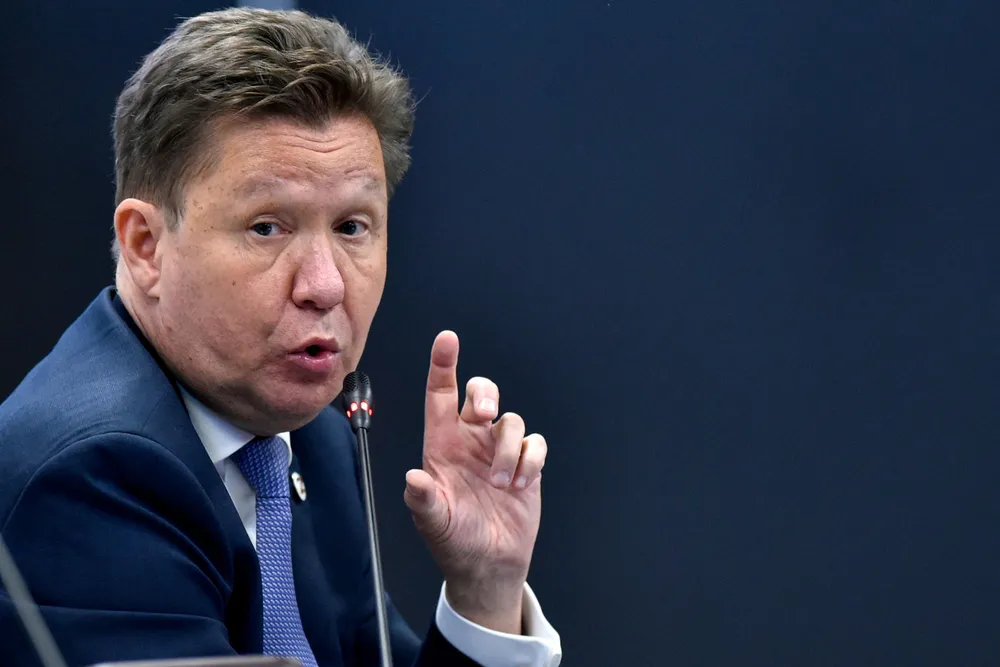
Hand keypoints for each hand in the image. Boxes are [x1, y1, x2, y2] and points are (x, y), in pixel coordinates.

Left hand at [403, 331, 546, 634]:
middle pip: (480, 393)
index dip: (443, 365)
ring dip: (507, 449)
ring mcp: (499, 451)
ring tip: (502, 483)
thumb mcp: (433, 522)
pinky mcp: (526, 464)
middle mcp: (470, 441)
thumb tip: (413, 479)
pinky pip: (534, 443)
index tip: (446, 339)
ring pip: (511, 420)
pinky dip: (530, 459)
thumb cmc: (454, 540)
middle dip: (484, 394)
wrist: (489, 564)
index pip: (439, 396)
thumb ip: (423, 500)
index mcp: (442, 446)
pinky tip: (521, 483)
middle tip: (484, 417)